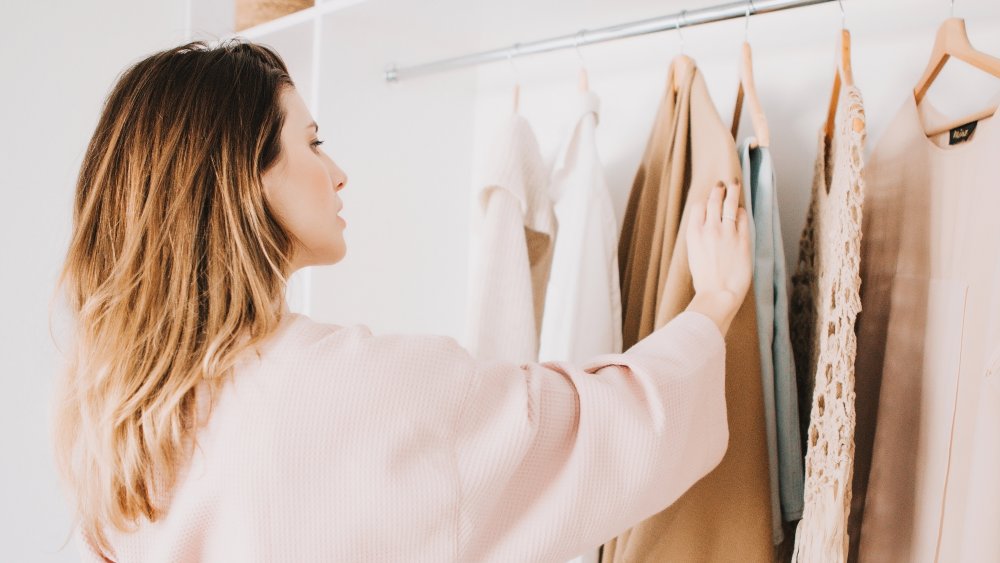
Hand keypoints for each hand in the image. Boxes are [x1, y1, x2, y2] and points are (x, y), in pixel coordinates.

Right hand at [684, 177, 752, 336]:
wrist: (718, 295)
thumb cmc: (705, 282)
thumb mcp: (694, 257)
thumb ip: (700, 241)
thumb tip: (706, 231)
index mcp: (693, 235)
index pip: (698, 207)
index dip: (704, 201)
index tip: (708, 199)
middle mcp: (709, 229)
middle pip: (714, 201)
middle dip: (718, 189)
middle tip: (722, 183)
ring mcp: (727, 233)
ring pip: (729, 204)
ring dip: (732, 192)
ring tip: (734, 184)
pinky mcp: (743, 240)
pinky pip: (743, 218)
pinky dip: (742, 211)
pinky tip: (741, 209)